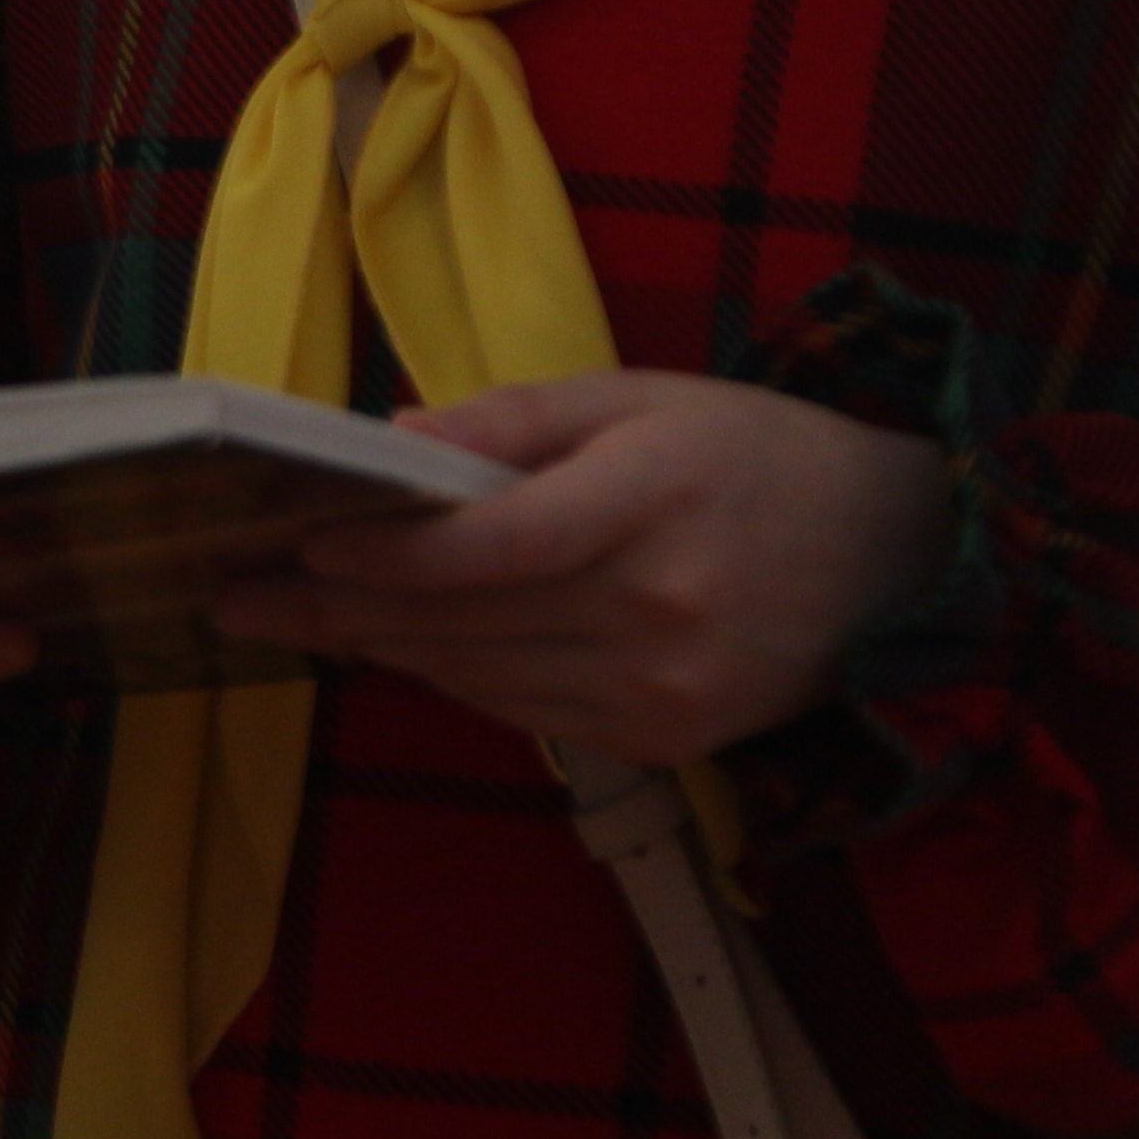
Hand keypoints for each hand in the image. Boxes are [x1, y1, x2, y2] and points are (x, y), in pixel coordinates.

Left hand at [210, 369, 955, 767]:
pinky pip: (523, 714)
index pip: (485, 548)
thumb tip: (389, 442)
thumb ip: (510, 421)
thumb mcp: (637, 397)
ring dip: (384, 646)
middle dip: (339, 607)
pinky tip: (404, 644)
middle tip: (245, 591)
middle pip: (460, 622)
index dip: (382, 553)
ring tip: (299, 614)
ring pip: (477, 677)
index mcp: (652, 502)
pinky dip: (457, 677)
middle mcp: (657, 611)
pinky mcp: (666, 741)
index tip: (300, 542)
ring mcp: (662, 689)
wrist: (894, 556)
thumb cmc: (751, 453)